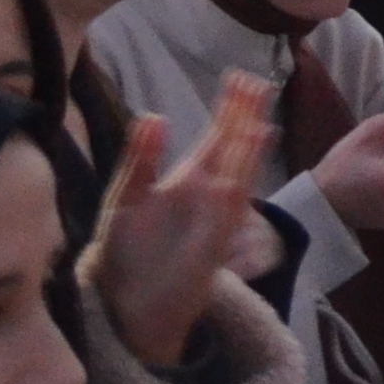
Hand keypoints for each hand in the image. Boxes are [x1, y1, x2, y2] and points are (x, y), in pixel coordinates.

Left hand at [90, 76, 272, 368]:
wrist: (127, 306)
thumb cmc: (125, 254)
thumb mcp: (127, 197)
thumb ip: (141, 158)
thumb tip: (155, 114)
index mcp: (186, 180)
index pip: (214, 137)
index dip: (229, 109)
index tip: (239, 78)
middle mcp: (206, 192)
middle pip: (232, 145)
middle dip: (244, 113)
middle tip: (256, 77)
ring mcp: (214, 213)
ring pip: (238, 166)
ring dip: (248, 135)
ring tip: (258, 103)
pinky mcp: (215, 236)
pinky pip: (234, 199)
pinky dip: (243, 171)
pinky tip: (250, 147)